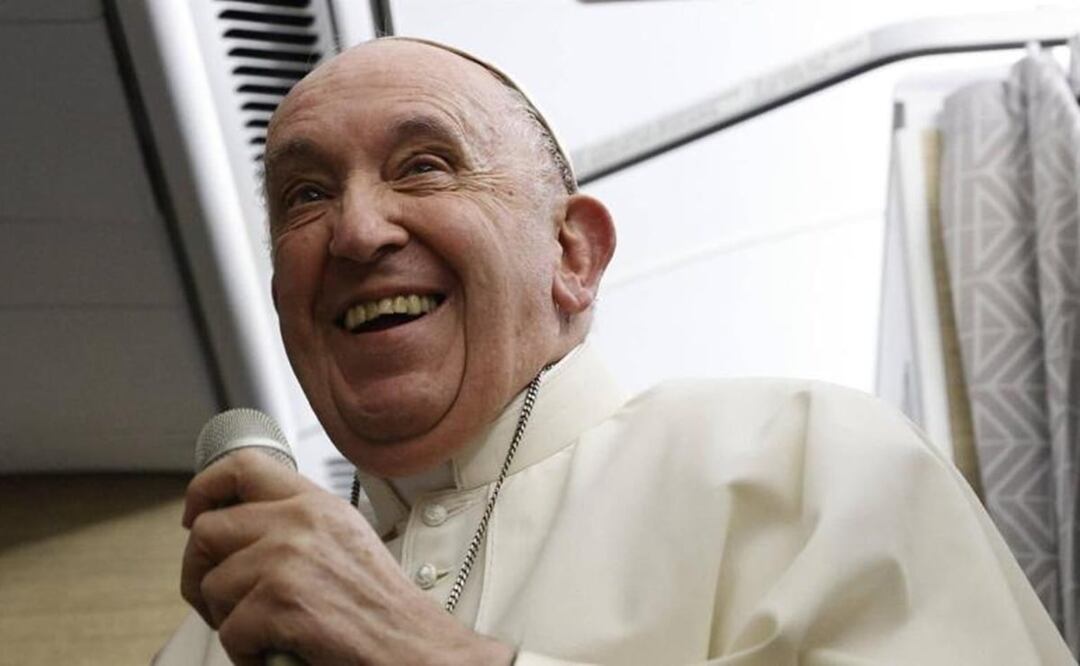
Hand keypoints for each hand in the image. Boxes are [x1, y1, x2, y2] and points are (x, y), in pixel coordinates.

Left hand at [180, 450, 513, 665]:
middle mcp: (301, 522)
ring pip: (212, 585)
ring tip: (263, 631)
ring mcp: (289, 559)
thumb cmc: (380, 609)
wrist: (412, 647)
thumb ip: (296, 526)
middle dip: (200, 572)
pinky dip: (246, 654)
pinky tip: (275, 651)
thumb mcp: (343, 541)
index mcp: (317, 503)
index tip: (194, 515)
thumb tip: (238, 531)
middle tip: (218, 600)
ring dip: (228, 619)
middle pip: (208, 530)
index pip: (243, 466)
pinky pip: (228, 631)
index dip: (204, 489)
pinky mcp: (282, 602)